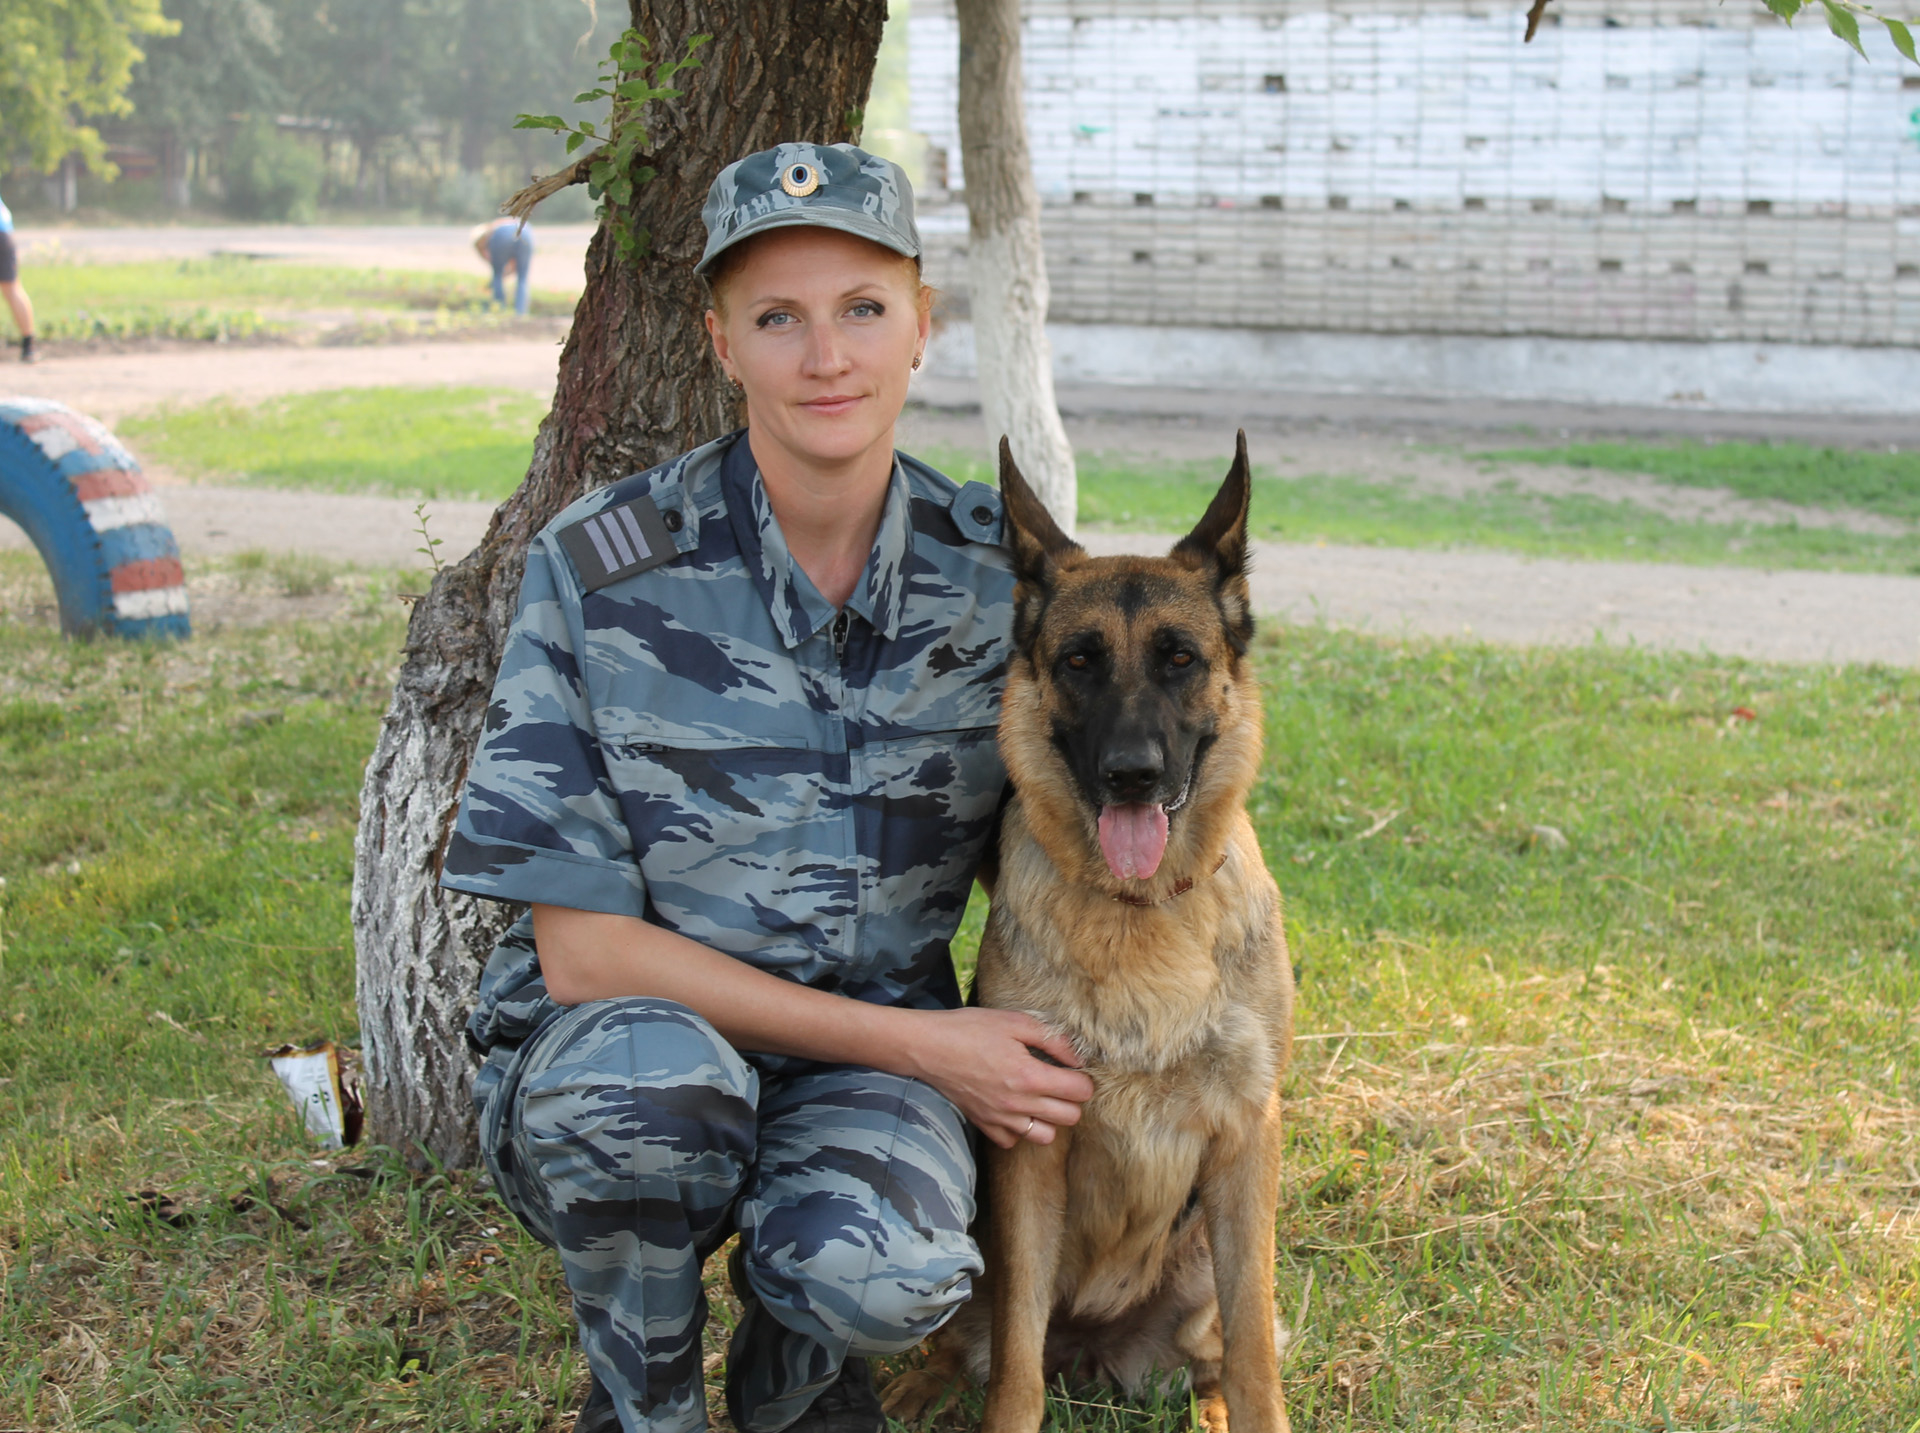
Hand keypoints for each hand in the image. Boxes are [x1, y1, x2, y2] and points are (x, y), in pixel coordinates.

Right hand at [894, 1007, 1094, 1148]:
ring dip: (1049, 1119)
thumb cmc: (970, 1029)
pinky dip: (1019, 1129)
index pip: (1080, 1091)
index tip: (1073, 1069)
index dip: (1083, 1079)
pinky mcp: (984, 1125)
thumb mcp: (1015, 1021)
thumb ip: (1053, 1040)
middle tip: (1059, 1082)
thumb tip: (1078, 1058)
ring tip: (1040, 1098)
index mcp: (1030, 1075)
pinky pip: (1014, 1140)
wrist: (928, 1047)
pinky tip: (1015, 1108)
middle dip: (1072, 1100)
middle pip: (1070, 1117)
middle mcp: (1018, 1103)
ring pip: (1046, 1136)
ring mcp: (1001, 1118)